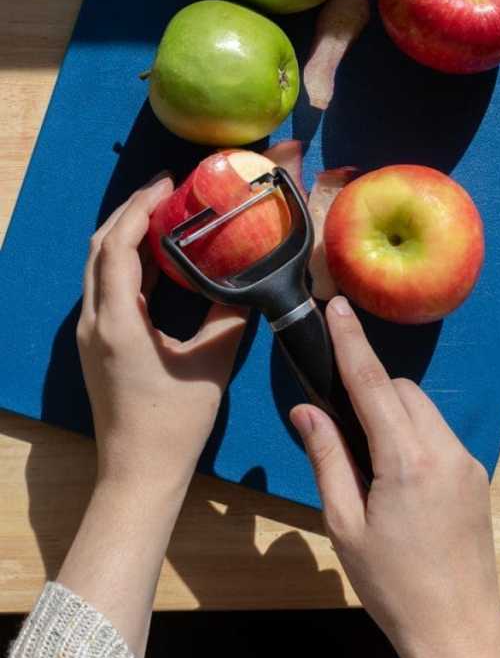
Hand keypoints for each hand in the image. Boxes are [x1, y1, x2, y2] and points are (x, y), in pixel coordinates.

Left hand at [76, 173, 247, 496]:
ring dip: (125, 233)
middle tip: (166, 189)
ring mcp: (90, 332)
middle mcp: (93, 320)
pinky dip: (127, 261)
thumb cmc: (174, 423)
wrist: (138, 473)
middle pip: (99, 248)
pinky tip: (159, 257)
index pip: (116, 247)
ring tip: (163, 212)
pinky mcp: (98, 343)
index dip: (139, 208)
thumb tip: (251, 283)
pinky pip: (106, 286)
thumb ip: (229, 317)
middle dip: (130, 211)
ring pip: (98, 266)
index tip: (168, 184)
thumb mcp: (210, 365)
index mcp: (117, 322)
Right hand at [290, 297, 499, 657]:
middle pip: (401, 391)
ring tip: (370, 463)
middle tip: (342, 426)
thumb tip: (307, 409)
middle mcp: (444, 450)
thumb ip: (327, 458)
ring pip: (423, 409)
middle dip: (370, 391)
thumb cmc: (393, 584)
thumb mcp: (344, 525)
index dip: (351, 342)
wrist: (458, 629)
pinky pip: (438, 434)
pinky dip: (413, 435)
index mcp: (407, 461)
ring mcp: (466, 461)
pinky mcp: (476, 475)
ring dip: (393, 414)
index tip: (338, 306)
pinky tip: (398, 479)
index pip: (373, 384)